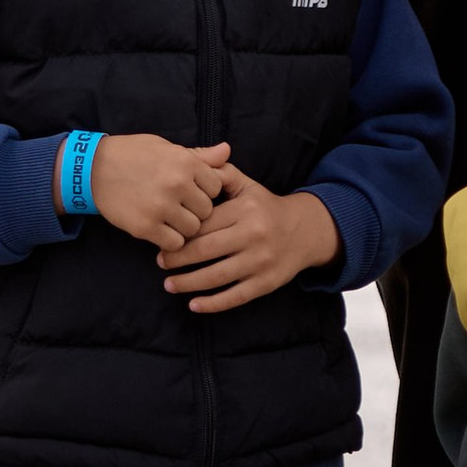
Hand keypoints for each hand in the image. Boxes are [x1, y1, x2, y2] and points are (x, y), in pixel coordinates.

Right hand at [91, 133, 228, 250]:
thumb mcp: (167, 148)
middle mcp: (176, 184)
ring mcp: (161, 207)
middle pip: (207, 211)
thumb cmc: (133, 155)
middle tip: (180, 208)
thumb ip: (199, 155)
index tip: (192, 192)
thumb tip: (228, 151)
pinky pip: (175, 243)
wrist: (93, 169)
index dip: (206, 191)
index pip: (217, 187)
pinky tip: (160, 230)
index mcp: (185, 162)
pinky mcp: (145, 227)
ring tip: (170, 219)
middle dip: (196, 211)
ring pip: (193, 229)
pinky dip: (170, 241)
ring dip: (184, 228)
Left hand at [161, 163, 340, 314]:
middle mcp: (253, 235)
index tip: (162, 237)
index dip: (180, 232)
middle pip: (205, 250)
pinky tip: (193, 305)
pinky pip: (235, 296)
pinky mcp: (266, 283)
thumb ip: (221, 174)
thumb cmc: (265, 207)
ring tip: (169, 284)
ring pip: (216, 276)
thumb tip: (195, 161)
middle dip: (177, 258)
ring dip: (187, 283)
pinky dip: (212, 304)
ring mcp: (260, 262)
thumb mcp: (247, 185)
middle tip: (161, 262)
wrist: (305, 231)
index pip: (203, 223)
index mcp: (245, 210)